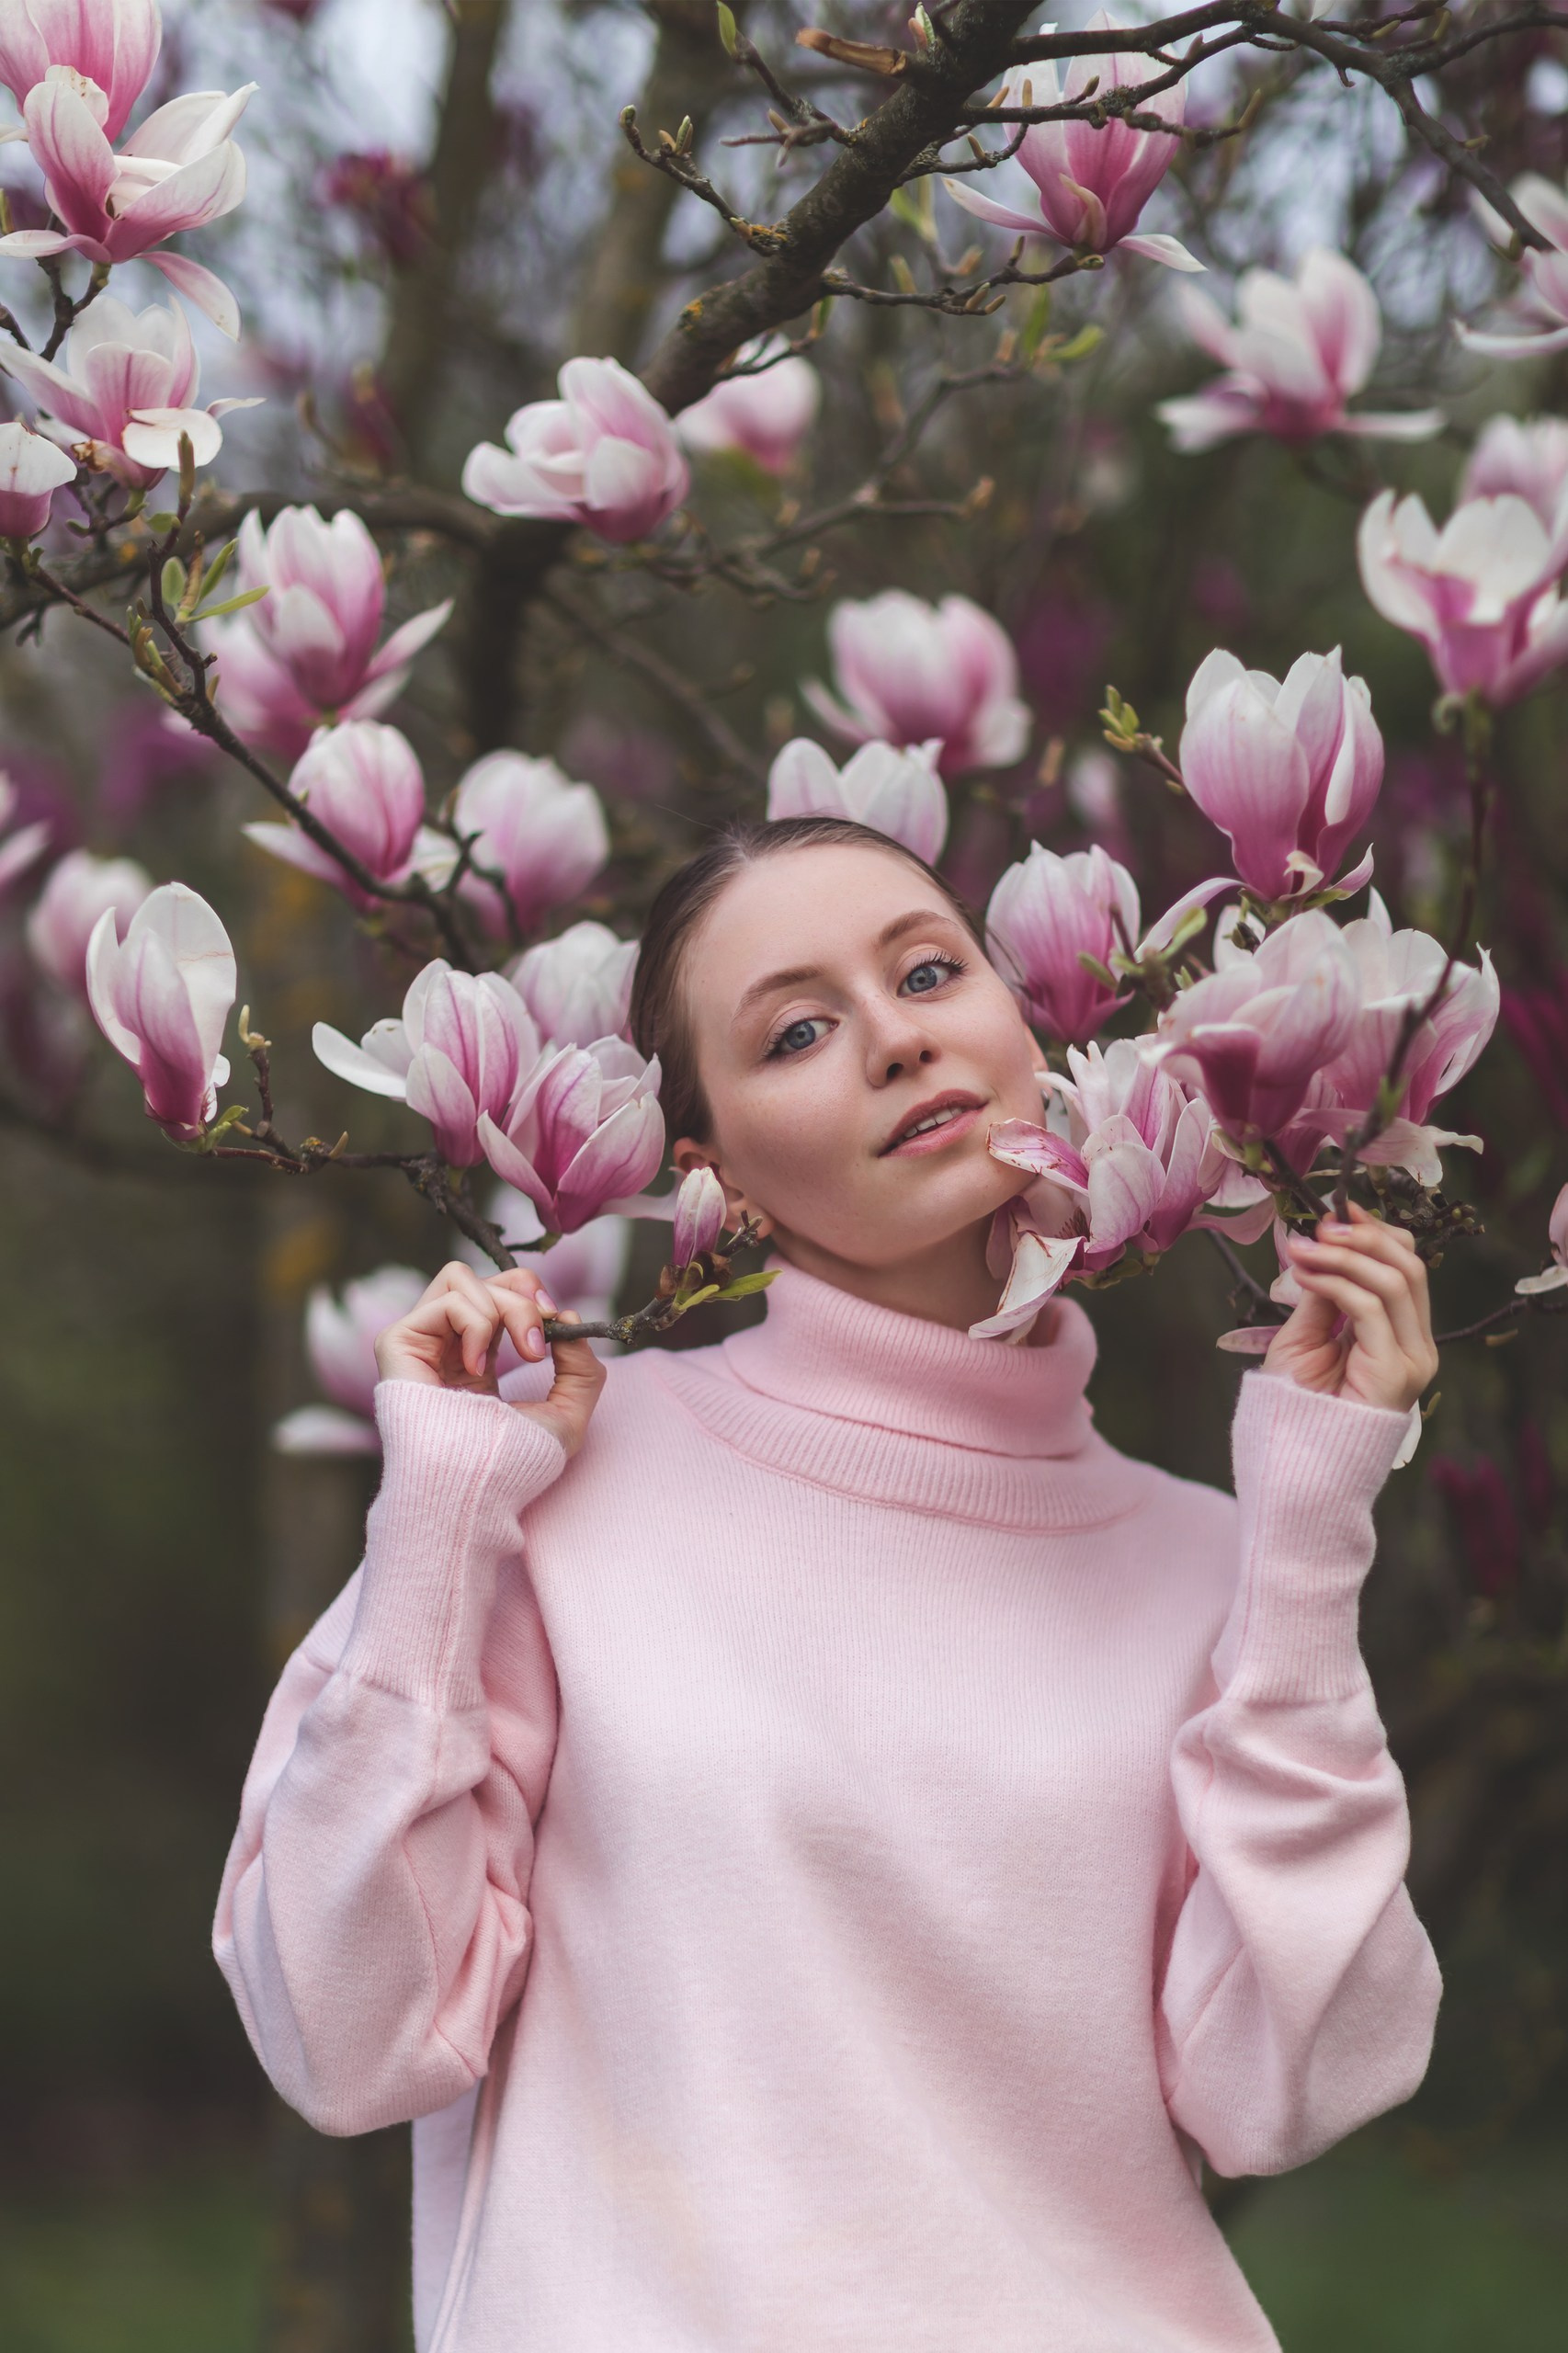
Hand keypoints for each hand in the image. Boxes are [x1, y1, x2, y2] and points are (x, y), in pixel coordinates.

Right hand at [373, 1261, 604, 1457]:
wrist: (475, 1489)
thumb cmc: (514, 1465)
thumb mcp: (568, 1416)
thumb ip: (581, 1369)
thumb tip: (568, 1318)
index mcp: (476, 1358)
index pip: (500, 1292)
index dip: (531, 1294)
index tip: (557, 1322)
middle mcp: (445, 1346)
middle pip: (485, 1279)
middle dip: (523, 1298)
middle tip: (538, 1344)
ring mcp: (420, 1342)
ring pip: (462, 1278)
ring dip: (503, 1309)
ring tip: (508, 1357)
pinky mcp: (398, 1342)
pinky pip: (448, 1299)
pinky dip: (477, 1324)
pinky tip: (477, 1367)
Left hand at [1263, 1200, 1438, 1414]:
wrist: (1294, 1461)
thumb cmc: (1295, 1406)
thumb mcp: (1306, 1336)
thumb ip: (1324, 1294)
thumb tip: (1325, 1244)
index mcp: (1401, 1335)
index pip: (1405, 1269)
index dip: (1376, 1234)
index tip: (1337, 1211)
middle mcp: (1416, 1345)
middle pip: (1410, 1267)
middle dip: (1365, 1237)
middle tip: (1322, 1226)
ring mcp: (1412, 1358)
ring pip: (1395, 1281)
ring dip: (1346, 1254)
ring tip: (1304, 1248)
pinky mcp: (1395, 1370)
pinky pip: (1370, 1307)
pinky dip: (1336, 1281)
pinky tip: (1305, 1273)